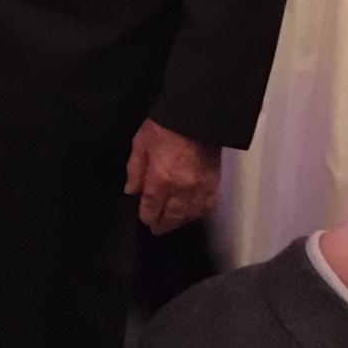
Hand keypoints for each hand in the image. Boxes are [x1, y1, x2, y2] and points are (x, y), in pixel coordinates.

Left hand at [125, 117, 221, 234]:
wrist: (197, 117)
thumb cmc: (164, 127)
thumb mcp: (141, 143)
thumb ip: (135, 169)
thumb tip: (132, 191)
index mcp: (162, 179)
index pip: (152, 206)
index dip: (147, 215)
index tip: (144, 219)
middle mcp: (183, 189)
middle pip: (172, 215)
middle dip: (163, 224)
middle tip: (157, 229)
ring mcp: (201, 188)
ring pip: (191, 214)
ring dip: (180, 222)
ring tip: (172, 224)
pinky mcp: (215, 183)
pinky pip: (208, 206)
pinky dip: (199, 213)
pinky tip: (192, 214)